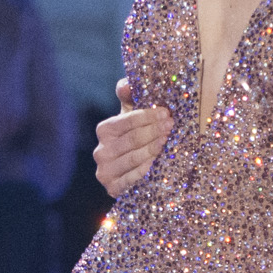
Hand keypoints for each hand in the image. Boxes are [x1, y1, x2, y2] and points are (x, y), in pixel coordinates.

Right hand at [93, 78, 171, 196]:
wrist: (130, 173)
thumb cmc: (135, 139)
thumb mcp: (133, 117)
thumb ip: (130, 98)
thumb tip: (126, 84)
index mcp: (104, 130)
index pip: (127, 121)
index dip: (147, 116)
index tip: (166, 112)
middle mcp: (100, 151)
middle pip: (132, 139)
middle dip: (153, 130)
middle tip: (171, 125)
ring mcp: (105, 172)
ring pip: (134, 158)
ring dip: (153, 148)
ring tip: (168, 141)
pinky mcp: (112, 189)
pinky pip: (133, 178)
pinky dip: (147, 169)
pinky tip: (159, 162)